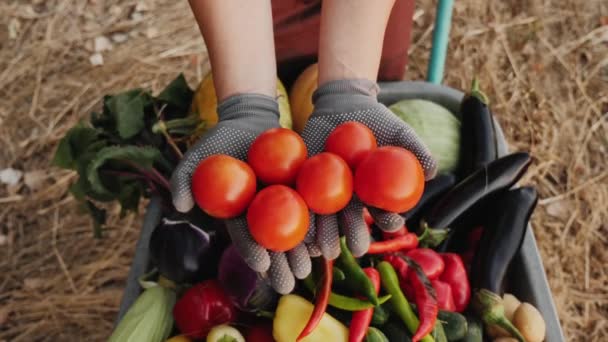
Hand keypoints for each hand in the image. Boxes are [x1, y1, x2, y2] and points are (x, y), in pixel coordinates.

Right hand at [170, 94, 310, 293]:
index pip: (245, 237)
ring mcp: (283, 204)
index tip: (262, 264)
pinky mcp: (303, 190)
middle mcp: (262, 215)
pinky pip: (315, 208)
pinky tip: (332, 237)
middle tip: (293, 281)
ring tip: (317, 265)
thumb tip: (180, 205)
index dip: (252, 251)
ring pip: (297, 231)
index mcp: (239, 215)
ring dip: (306, 250)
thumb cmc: (220, 139)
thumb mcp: (198, 155)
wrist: (251, 120)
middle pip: (274, 243)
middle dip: (283, 263)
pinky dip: (323, 222)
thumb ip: (184, 179)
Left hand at [301, 79, 436, 257]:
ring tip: (327, 250)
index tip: (392, 224)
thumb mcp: (398, 131)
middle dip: (355, 236)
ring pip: (326, 219)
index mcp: (375, 194)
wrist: (342, 105)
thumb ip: (416, 148)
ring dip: (326, 236)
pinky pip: (302, 202)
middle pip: (353, 221)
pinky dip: (302, 217)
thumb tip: (432, 170)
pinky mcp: (304, 185)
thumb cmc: (376, 120)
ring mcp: (326, 194)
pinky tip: (301, 231)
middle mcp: (350, 199)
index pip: (384, 212)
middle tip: (358, 248)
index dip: (389, 220)